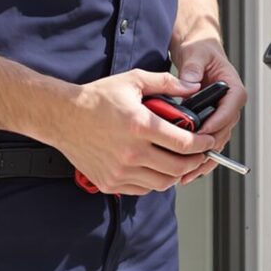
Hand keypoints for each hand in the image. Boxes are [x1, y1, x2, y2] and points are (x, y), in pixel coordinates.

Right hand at [49, 68, 215, 195]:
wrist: (63, 116)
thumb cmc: (96, 98)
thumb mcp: (133, 81)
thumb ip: (166, 83)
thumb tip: (193, 88)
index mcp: (140, 126)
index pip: (184, 144)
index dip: (202, 145)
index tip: (207, 141)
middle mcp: (131, 152)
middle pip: (177, 168)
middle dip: (195, 162)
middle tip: (199, 155)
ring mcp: (120, 171)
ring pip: (162, 183)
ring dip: (176, 174)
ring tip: (179, 162)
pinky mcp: (110, 182)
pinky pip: (142, 190)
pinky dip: (155, 182)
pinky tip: (156, 168)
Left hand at [171, 38, 248, 185]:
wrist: (197, 49)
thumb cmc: (201, 49)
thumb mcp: (196, 53)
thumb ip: (193, 67)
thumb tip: (190, 84)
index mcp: (234, 89)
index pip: (230, 110)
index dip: (216, 124)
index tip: (201, 135)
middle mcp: (230, 105)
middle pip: (223, 131)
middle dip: (207, 147)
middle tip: (190, 160)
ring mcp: (221, 115)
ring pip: (217, 142)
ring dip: (203, 159)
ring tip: (187, 173)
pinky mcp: (211, 122)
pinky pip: (208, 142)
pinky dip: (199, 156)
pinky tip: (188, 170)